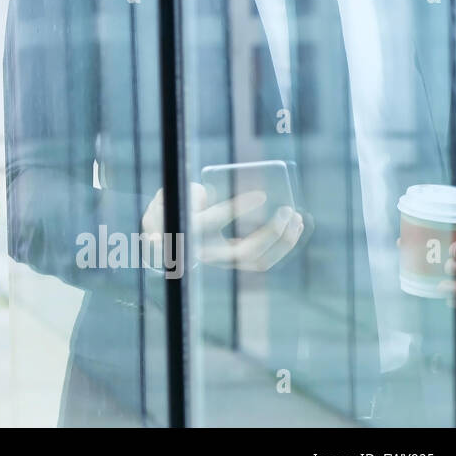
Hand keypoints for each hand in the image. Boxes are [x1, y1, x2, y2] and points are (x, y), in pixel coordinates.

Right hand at [141, 183, 302, 271]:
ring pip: (259, 260)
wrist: (160, 243)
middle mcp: (207, 252)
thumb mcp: (167, 199)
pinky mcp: (234, 261)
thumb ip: (190, 195)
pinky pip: (263, 260)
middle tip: (287, 210)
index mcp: (189, 231)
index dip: (239, 209)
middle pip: (245, 251)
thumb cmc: (168, 214)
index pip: (215, 221)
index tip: (262, 196)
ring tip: (296, 219)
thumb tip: (207, 194)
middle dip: (272, 232)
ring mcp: (222, 261)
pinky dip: (281, 246)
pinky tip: (292, 229)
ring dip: (282, 242)